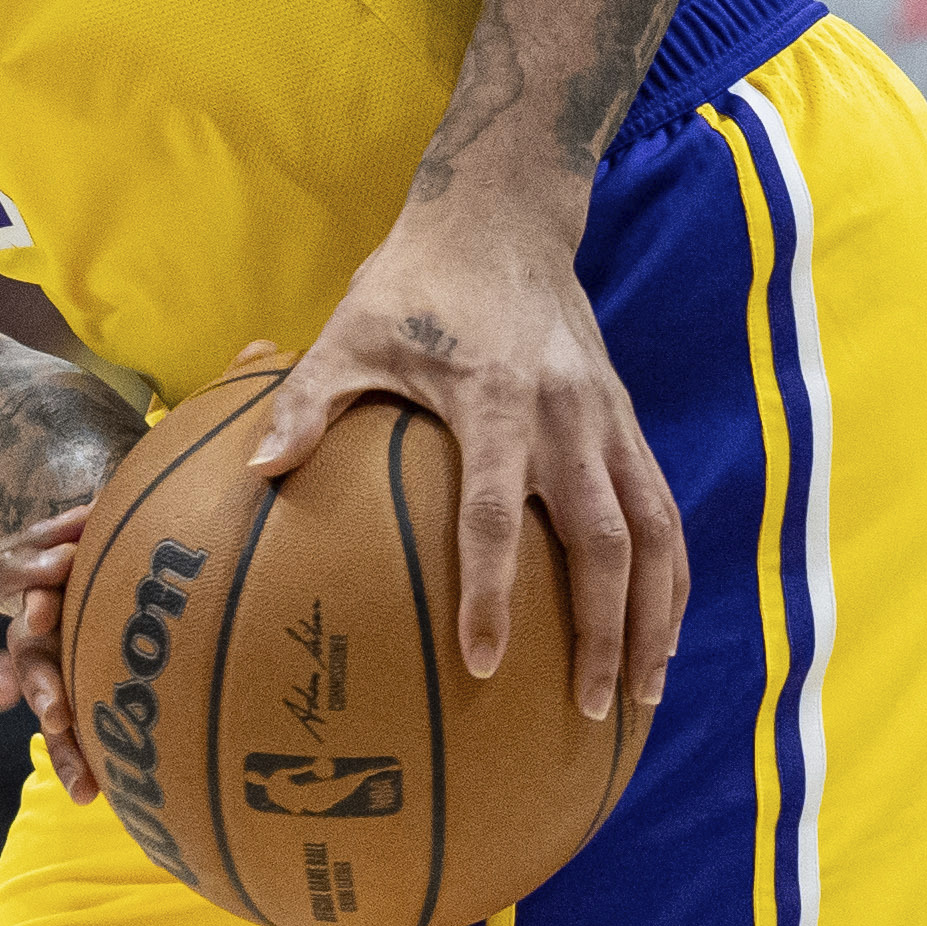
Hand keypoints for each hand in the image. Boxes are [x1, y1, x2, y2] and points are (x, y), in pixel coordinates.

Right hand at [24, 344, 279, 804]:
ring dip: (66, 731)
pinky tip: (120, 800)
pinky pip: (102, 718)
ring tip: (84, 780)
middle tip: (50, 708)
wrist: (146, 519)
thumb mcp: (195, 441)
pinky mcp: (107, 673)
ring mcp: (82, 636)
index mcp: (73, 538)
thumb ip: (229, 400)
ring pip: (60, 687)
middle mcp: (64, 591)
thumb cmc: (176, 480)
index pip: (39, 552)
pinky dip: (103, 756)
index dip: (37, 565)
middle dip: (40, 676)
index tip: (47, 578)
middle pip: (35, 635)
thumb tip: (272, 342)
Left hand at [249, 206, 680, 718]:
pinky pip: (662, 509)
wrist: (503, 217)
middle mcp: (566, 418)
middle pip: (604, 542)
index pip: (494, 515)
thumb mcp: (348, 332)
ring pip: (655, 534)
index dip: (490, 592)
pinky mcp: (627, 421)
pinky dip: (671, 574)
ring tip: (644, 693)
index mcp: (493, 401)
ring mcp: (607, 421)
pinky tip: (660, 630)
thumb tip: (255, 474)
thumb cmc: (413, 284)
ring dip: (656, 616)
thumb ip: (305, 403)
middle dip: (602, 631)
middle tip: (589, 707)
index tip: (481, 662)